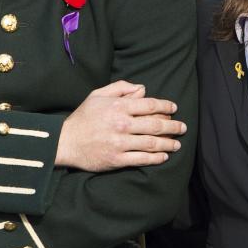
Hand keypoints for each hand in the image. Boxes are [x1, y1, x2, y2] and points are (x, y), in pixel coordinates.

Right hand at [57, 80, 185, 171]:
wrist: (64, 142)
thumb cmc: (83, 117)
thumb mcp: (98, 95)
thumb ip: (121, 88)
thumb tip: (143, 89)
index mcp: (119, 107)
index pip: (150, 105)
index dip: (166, 106)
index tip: (174, 109)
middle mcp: (121, 124)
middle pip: (155, 125)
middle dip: (173, 126)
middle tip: (183, 128)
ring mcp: (119, 143)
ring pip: (151, 143)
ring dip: (168, 143)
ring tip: (177, 144)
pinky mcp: (116, 159)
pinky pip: (141, 159)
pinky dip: (155, 158)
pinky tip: (164, 156)